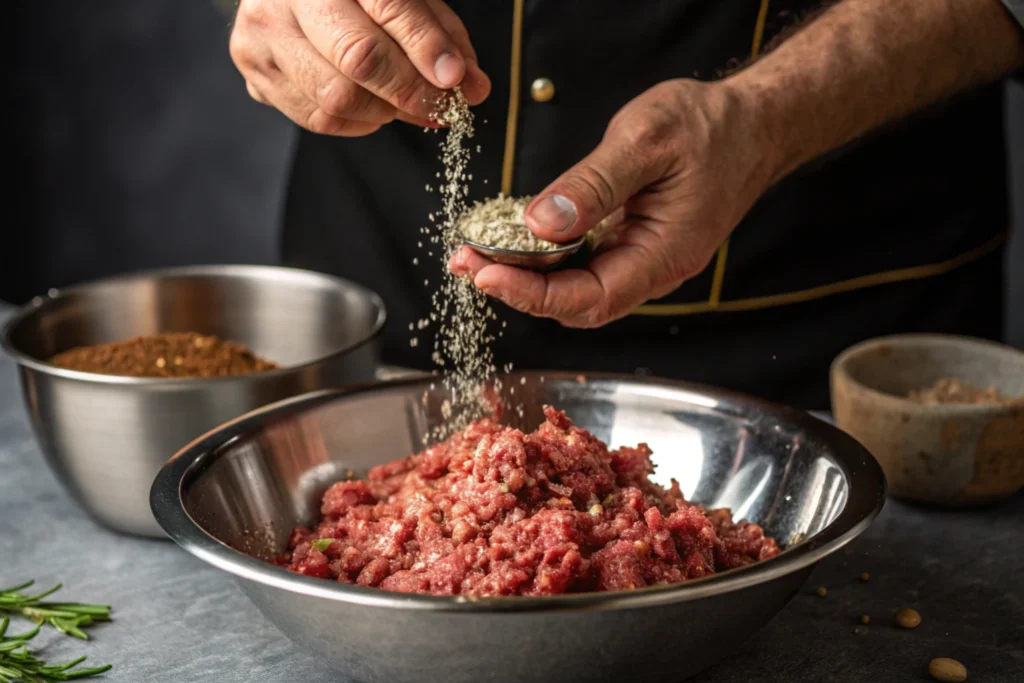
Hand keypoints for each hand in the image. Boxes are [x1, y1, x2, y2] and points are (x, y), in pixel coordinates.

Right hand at [230, 0, 490, 135]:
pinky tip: (370, 106)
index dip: (426, 48)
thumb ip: (442, 37)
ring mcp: (262, 34)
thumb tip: (472, 88)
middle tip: (441, 106)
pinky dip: (356, 123)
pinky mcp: (255, 72)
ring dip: (385, 112)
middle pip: (358, 59)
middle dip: (410, 91)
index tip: (456, 79)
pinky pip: (317, 118)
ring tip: (403, 103)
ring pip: (336, 98)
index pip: (388, 6)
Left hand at [450, 78, 776, 327]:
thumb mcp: (647, 141)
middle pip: (575, 303)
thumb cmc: (712, 127)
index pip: (589, 298)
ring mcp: (641, 259)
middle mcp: (652, 269)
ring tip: (475, 253)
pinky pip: (581, 263)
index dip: (534, 296)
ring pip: (574, 286)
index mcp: (664, 255)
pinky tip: (512, 239)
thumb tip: (541, 225)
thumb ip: (593, 186)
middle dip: (517, 289)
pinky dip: (542, 256)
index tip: (487, 276)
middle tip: (466, 262)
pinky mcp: (631, 243)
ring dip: (524, 275)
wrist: (752, 124)